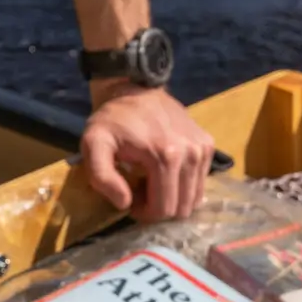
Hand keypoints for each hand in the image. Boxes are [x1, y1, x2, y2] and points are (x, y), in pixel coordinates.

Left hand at [80, 83, 214, 220]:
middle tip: (140, 190)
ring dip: (172, 197)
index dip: (144, 212)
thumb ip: (102, 176)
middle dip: (159, 207)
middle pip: (181, 207)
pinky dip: (184, 185)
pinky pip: (200, 181)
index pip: (163, 209)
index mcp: (165, 157)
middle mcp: (191, 155)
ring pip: (194, 198)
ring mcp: (203, 149)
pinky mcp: (207, 145)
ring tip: (151, 181)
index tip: (129, 198)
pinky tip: (164, 171)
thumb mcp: (93, 144)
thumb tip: (125, 203)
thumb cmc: (112, 120)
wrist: (132, 88)